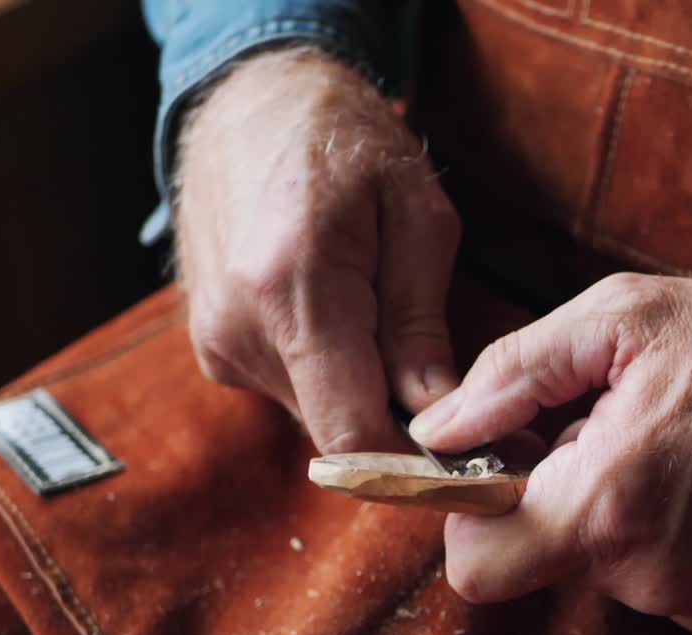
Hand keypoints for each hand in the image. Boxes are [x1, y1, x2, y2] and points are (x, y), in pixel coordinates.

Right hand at [176, 47, 459, 451]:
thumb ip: (419, 320)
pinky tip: (361, 328)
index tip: (476, 474)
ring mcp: (217, 343)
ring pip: (317, 416)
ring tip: (412, 347)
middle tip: (474, 411)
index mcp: (292, 290)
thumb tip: (433, 412)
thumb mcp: (416, 213)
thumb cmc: (346, 141)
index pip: (352, 431)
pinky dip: (337, 378)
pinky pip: (294, 390)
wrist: (250, 103)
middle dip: (406, 432)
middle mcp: (239, 331)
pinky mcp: (214, 347)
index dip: (417, 470)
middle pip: (338, 431)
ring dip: (370, 399)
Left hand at [410, 273, 691, 634]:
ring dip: (622, 516)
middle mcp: (648, 575)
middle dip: (558, 501)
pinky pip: (667, 585)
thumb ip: (514, 373)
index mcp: (607, 502)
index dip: (473, 515)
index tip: (509, 465)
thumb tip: (437, 428)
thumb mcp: (627, 317)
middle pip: (546, 560)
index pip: (476, 566)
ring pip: (609, 570)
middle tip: (613, 431)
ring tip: (681, 447)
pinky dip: (674, 540)